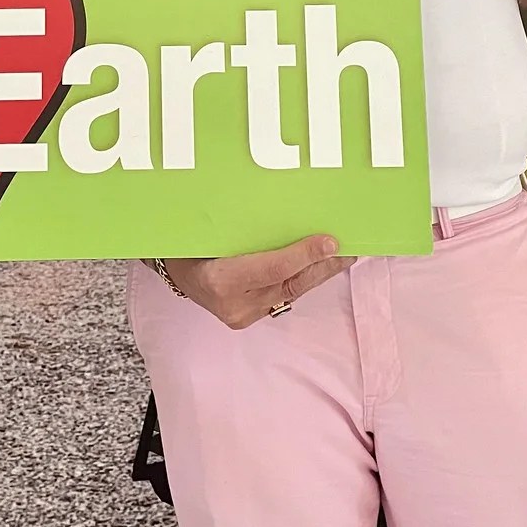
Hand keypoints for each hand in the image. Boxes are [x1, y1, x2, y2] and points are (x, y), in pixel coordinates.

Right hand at [162, 235, 352, 330]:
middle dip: (323, 266)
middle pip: (290, 283)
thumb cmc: (188, 244)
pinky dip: (305, 279)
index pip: (273, 268)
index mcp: (219, 280)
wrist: (175, 273)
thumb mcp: (207, 230)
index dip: (304, 254)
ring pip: (293, 292)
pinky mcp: (250, 318)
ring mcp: (244, 315)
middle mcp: (234, 304)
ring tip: (345, 256)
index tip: (330, 241)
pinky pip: (284, 295)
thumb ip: (242, 227)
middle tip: (351, 248)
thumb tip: (285, 208)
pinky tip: (322, 266)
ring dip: (320, 273)